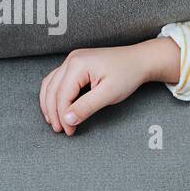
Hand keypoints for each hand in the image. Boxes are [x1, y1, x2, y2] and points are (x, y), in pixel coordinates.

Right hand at [38, 40, 161, 134]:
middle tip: (60, 130)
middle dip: (54, 112)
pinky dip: (54, 94)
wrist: (140, 60)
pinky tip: (57, 106)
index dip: (63, 116)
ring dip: (49, 103)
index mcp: (78, 64)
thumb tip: (67, 119)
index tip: (69, 131)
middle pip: (53, 89)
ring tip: (54, 121)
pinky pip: (57, 79)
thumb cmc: (128, 75)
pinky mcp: (76, 63)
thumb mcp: (109, 94)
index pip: (62, 95)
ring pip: (51, 84)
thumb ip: (87, 107)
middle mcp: (71, 59)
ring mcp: (72, 60)